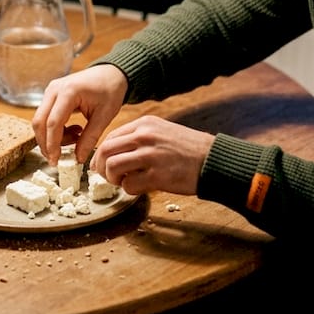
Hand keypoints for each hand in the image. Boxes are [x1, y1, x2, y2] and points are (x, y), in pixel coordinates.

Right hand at [32, 64, 128, 164]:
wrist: (110, 73)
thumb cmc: (110, 90)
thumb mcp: (104, 116)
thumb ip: (90, 138)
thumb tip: (78, 158)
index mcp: (69, 91)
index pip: (53, 123)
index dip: (52, 144)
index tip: (56, 161)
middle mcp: (54, 89)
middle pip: (40, 122)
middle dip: (46, 144)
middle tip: (57, 159)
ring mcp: (50, 91)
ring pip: (40, 121)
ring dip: (52, 137)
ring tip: (76, 138)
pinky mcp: (51, 95)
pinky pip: (46, 117)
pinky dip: (55, 130)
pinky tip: (74, 131)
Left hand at [90, 116, 213, 195]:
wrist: (213, 160)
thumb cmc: (189, 149)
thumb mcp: (162, 131)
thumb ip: (140, 138)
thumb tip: (116, 152)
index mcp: (145, 124)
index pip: (111, 137)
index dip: (102, 153)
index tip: (103, 164)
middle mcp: (144, 137)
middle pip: (106, 151)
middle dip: (100, 166)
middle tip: (106, 176)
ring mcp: (150, 156)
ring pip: (112, 167)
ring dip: (112, 179)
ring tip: (122, 182)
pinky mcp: (156, 175)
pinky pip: (128, 185)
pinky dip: (128, 189)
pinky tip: (139, 188)